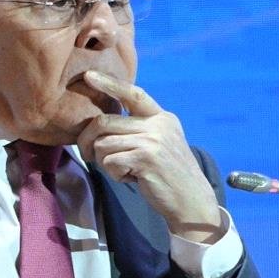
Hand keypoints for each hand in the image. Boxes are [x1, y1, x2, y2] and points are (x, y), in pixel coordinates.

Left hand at [77, 70, 222, 242]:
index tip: (88, 75)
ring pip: (103, 143)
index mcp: (162, 117)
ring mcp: (153, 140)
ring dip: (104, 162)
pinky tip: (131, 179)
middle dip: (87, 139)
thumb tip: (99, 123)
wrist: (192, 202)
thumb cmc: (168, 175)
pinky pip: (109, 161)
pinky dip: (114, 174)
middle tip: (87, 154)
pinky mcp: (145, 158)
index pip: (132, 93)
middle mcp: (158, 124)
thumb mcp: (160, 143)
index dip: (109, 83)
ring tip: (122, 170)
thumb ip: (138, 128)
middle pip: (105, 121)